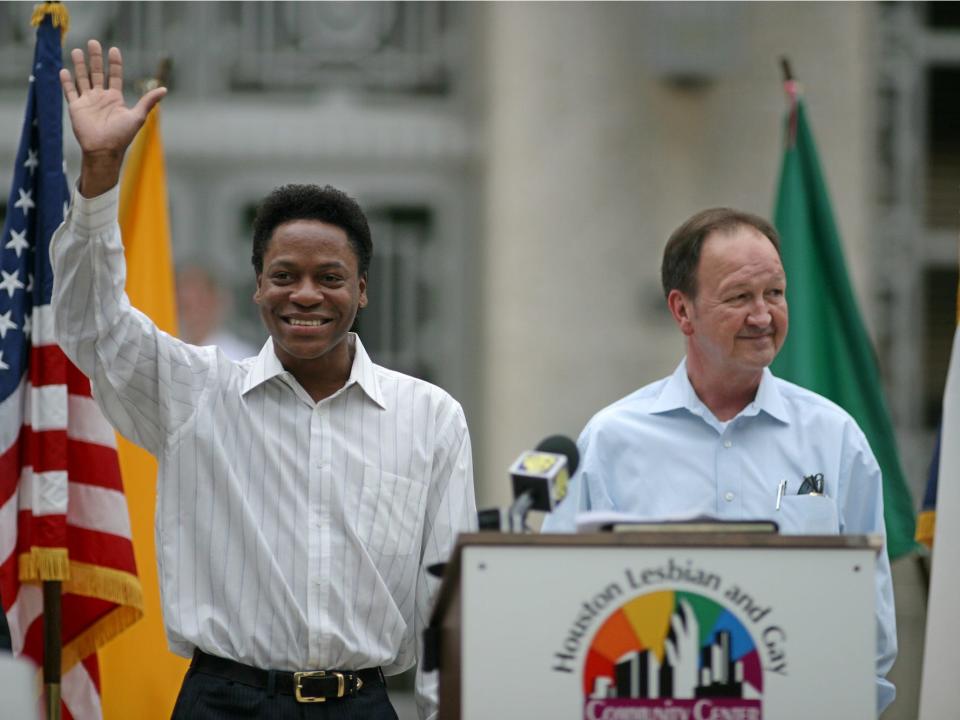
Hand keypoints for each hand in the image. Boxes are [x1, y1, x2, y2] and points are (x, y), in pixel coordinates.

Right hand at [59, 40, 165, 196]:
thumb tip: (164, 89)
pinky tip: (64, 70)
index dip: (114, 63)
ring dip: (79, 65)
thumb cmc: (122, 135)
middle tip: (93, 42)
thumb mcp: (138, 116)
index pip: (115, 76)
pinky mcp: (76, 107)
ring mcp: (88, 102)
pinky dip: (67, 81)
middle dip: (95, 58)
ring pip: (82, 78)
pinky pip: (70, 91)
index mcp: (115, 99)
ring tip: (76, 50)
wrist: (104, 149)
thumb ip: (148, 101)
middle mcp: (101, 98)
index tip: (114, 50)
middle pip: (97, 73)